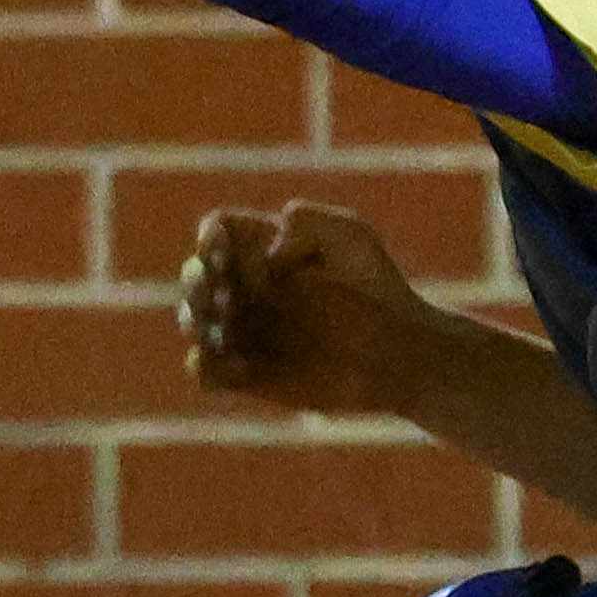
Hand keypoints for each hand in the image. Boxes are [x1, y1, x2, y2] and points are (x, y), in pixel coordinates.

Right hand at [177, 202, 444, 414]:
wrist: (403, 353)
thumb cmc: (380, 289)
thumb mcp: (352, 237)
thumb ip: (309, 221)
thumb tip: (267, 250)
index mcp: (264, 250)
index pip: (218, 231)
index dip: (210, 236)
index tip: (221, 247)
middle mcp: (248, 289)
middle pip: (194, 275)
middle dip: (196, 280)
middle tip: (223, 292)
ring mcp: (245, 332)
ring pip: (192, 321)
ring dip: (195, 320)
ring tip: (221, 328)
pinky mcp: (249, 375)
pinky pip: (205, 371)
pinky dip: (206, 366)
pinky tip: (233, 364)